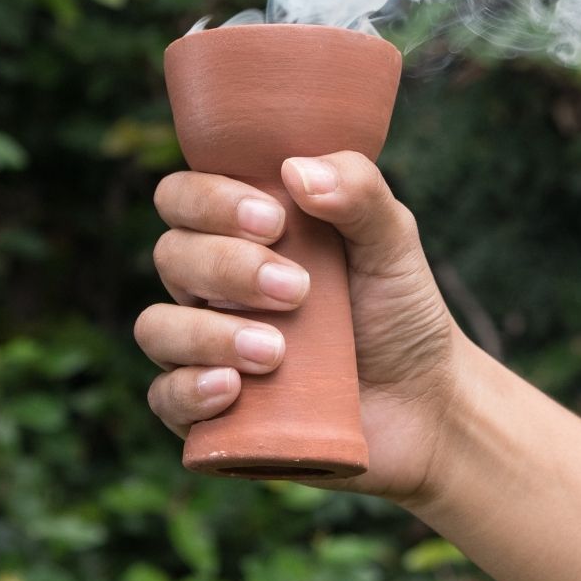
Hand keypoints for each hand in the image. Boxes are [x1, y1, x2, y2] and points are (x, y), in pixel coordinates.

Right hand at [134, 152, 465, 505]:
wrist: (423, 399)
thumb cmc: (400, 307)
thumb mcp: (393, 241)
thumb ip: (359, 191)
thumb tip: (297, 171)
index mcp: (245, 230)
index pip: (184, 196)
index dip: (210, 200)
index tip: (274, 220)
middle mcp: (215, 283)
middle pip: (171, 255)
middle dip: (227, 267)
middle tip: (296, 289)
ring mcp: (208, 346)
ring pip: (158, 327)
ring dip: (208, 334)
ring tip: (275, 352)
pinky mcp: (211, 409)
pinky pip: (165, 398)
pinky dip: (190, 391)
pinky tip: (233, 390)